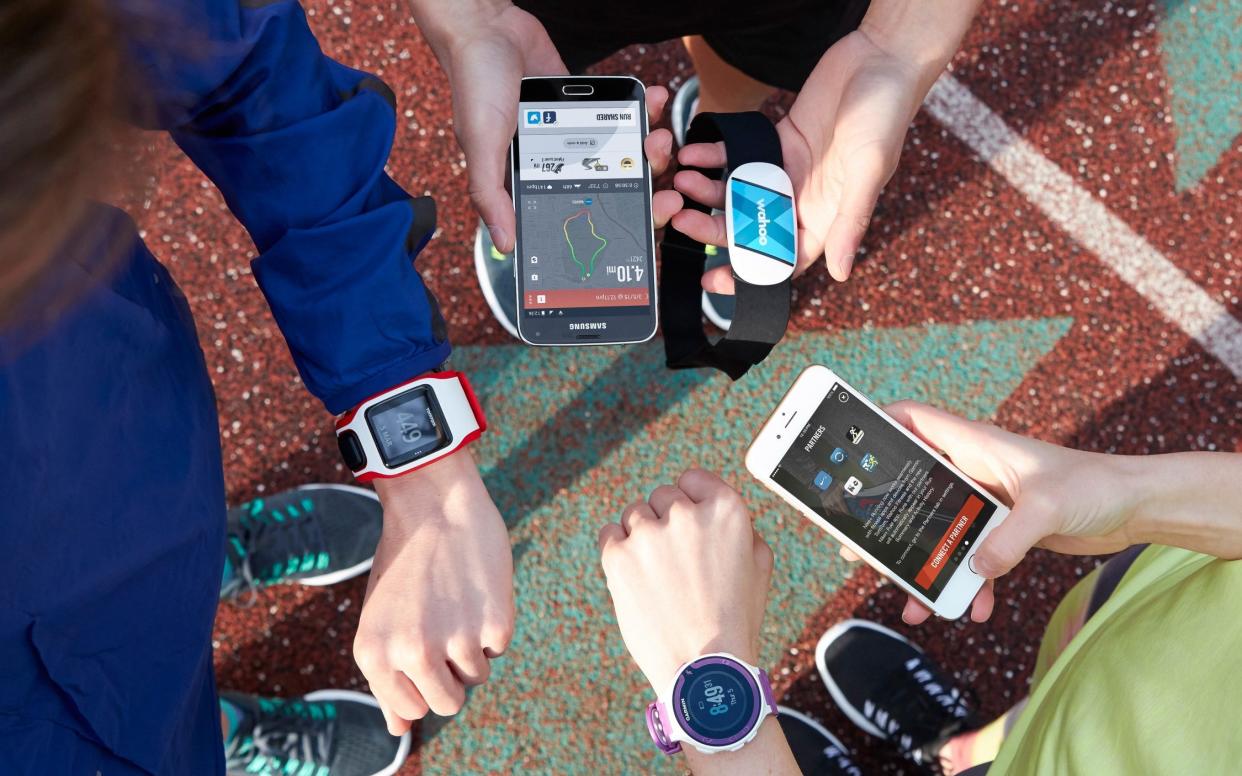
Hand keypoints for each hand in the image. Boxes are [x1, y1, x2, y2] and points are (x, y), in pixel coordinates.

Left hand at [353, 449, 513, 732]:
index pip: (411, 710)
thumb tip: (398, 731)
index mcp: (375, 655)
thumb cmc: (405, 560)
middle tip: (445, 626)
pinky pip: (499, 647)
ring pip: (476, 676)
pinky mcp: (494, 624)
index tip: (425, 650)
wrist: (435, 503)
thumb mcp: (380, 618)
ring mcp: (454, 640)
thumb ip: (387, 676)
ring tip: (457, 601)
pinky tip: (475, 588)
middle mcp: (411, 653)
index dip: (423, 682)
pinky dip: (493, 623)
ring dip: (473, 646)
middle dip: (451, 674)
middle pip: (447, 703)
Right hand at [415, 1, 680, 249]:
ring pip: (620, 155)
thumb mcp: (480, 144)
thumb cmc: (475, 85)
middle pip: (609, 189)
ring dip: (648, 147)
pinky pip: (618, 118)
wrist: (488, 26)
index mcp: (529, 183)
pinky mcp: (584, 111)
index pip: (577, 216)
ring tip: (659, 134)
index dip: (617, 223)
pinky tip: (655, 101)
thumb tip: (504, 245)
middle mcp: (553, 166)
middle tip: (664, 178)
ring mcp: (572, 138)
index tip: (650, 217)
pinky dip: (641, 111)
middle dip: (643, 185)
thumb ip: (491, 194)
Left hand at [597, 469, 772, 691]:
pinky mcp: (618, 555)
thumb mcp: (759, 564)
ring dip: (642, 537)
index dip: (691, 502)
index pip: (693, 478)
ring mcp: (649, 533)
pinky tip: (637, 578)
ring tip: (659, 577)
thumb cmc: (735, 618)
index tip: (691, 526)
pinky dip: (619, 552)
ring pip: (634, 514)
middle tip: (677, 562)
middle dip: (667, 521)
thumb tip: (710, 503)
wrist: (703, 668)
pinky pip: (610, 534)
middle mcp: (687, 513)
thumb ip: (739, 525)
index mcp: (727, 509)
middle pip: (662, 496)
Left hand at [671, 28, 935, 290]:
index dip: (749, 273)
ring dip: (708, 190)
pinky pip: (738, 155)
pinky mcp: (776, 140)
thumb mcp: (868, 170)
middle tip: (683, 221)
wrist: (881, 59)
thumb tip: (840, 274)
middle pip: (751, 228)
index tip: (713, 281)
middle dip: (716, 230)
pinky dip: (714, 155)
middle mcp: (804, 199)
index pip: (784, 259)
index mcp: (828, 217)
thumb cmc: (887, 115)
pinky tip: (693, 152)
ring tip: (682, 181)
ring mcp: (788, 170)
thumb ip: (850, 221)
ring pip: (739, 192)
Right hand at [843, 401, 1139, 624]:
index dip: (878, 425)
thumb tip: (974, 571)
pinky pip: (973, 559)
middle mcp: (974, 470)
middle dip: (888, 519)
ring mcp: (987, 502)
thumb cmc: (1096, 485)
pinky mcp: (1004, 531)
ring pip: (940, 532)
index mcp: (975, 445)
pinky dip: (971, 584)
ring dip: (927, 566)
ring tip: (912, 600)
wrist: (1136, 507)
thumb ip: (1008, 539)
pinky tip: (974, 608)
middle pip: (914, 488)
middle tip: (858, 546)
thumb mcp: (1047, 507)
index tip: (847, 449)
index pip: (913, 420)